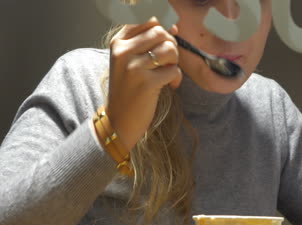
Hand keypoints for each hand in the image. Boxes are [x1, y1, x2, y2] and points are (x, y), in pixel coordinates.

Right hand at [106, 17, 181, 150]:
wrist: (119, 120)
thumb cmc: (129, 89)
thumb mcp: (129, 61)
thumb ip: (148, 43)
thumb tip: (174, 27)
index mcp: (118, 43)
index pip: (147, 22)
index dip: (163, 30)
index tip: (166, 43)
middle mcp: (123, 52)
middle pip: (161, 33)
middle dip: (171, 45)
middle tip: (169, 61)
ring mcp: (134, 67)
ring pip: (169, 49)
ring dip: (175, 61)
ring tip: (169, 72)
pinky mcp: (147, 83)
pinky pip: (174, 70)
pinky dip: (176, 78)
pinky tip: (170, 86)